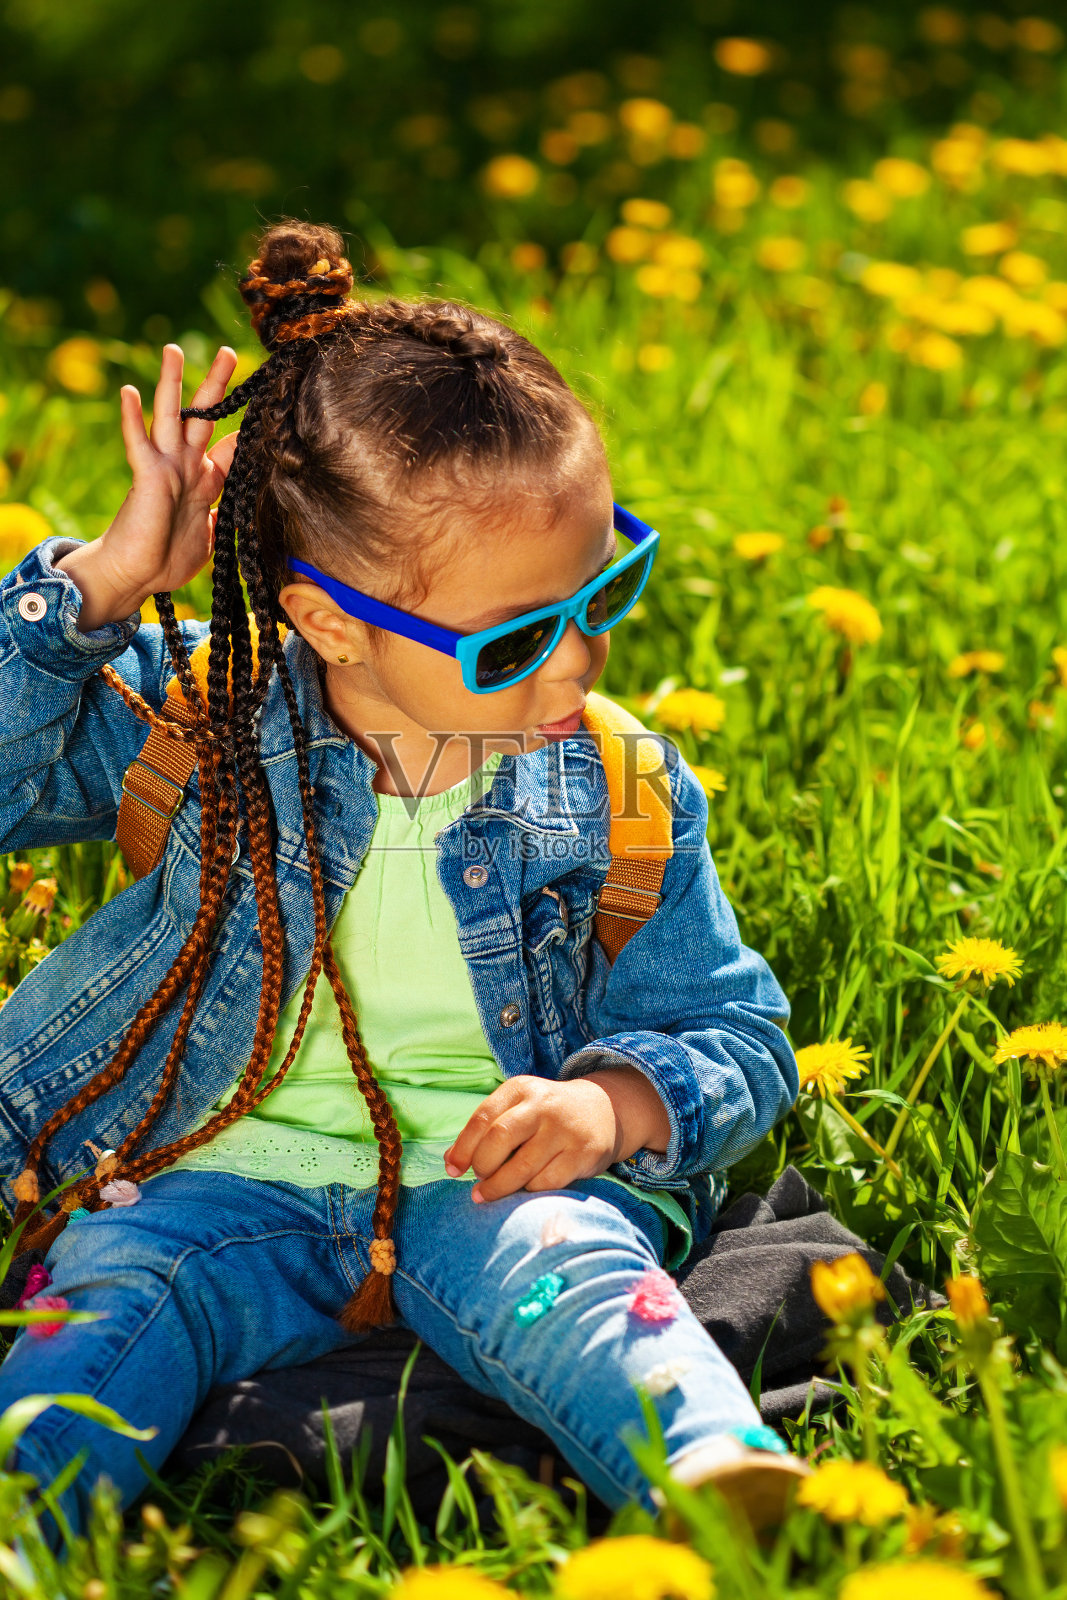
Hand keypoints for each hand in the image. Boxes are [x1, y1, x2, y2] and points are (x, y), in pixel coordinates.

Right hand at [55, 344, 239, 629]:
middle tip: (229, 353)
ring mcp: (164, 468)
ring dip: (171, 383)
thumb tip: (244, 509)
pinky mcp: (146, 477)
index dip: (246, 429)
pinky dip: (132, 419)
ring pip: (170, 417)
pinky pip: (139, 444)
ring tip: (172, 350)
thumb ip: (222, 516)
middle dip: (216, 386)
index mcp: (205, 481)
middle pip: (203, 418)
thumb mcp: (209, 536)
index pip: (229, 446)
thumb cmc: (168, 559)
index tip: (264, 404)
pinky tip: (129, 392)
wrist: (136, 575)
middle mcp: (185, 467)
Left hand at [443, 1067, 670, 1203]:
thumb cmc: (546, 1116)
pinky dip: (528, 1191)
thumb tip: (450, 1161)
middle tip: (478, 1182)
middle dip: (482, 1167)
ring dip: (500, 1187)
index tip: (452, 1170)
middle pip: (499, 1140)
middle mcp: (543, 1105)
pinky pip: (546, 1182)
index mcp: (520, 1089)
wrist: (602, 1110)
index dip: (462, 1148)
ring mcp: (565, 1130)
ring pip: (521, 1167)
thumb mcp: (516, 1108)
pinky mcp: (582, 1154)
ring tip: (490, 1194)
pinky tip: (524, 1190)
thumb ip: (485, 1130)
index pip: (482, 1119)